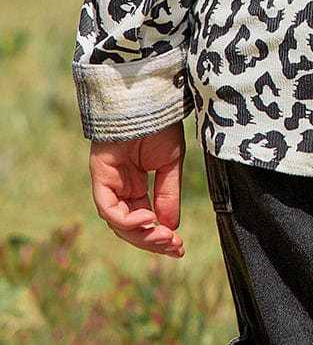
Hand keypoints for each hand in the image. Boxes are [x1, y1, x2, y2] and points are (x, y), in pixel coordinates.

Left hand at [89, 121, 185, 257]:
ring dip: (141, 234)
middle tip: (174, 247)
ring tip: (164, 236)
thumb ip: (167, 195)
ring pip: (118, 222)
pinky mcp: (99, 175)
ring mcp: (108, 182)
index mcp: (135, 185)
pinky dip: (125, 219)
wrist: (149, 99)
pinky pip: (108, 208)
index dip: (158, 236)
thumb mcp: (170, 164)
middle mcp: (119, 187)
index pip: (142, 219)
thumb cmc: (160, 125)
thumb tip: (170, 227)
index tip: (179, 247)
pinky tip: (146, 220)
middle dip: (151, 240)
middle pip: (130, 226)